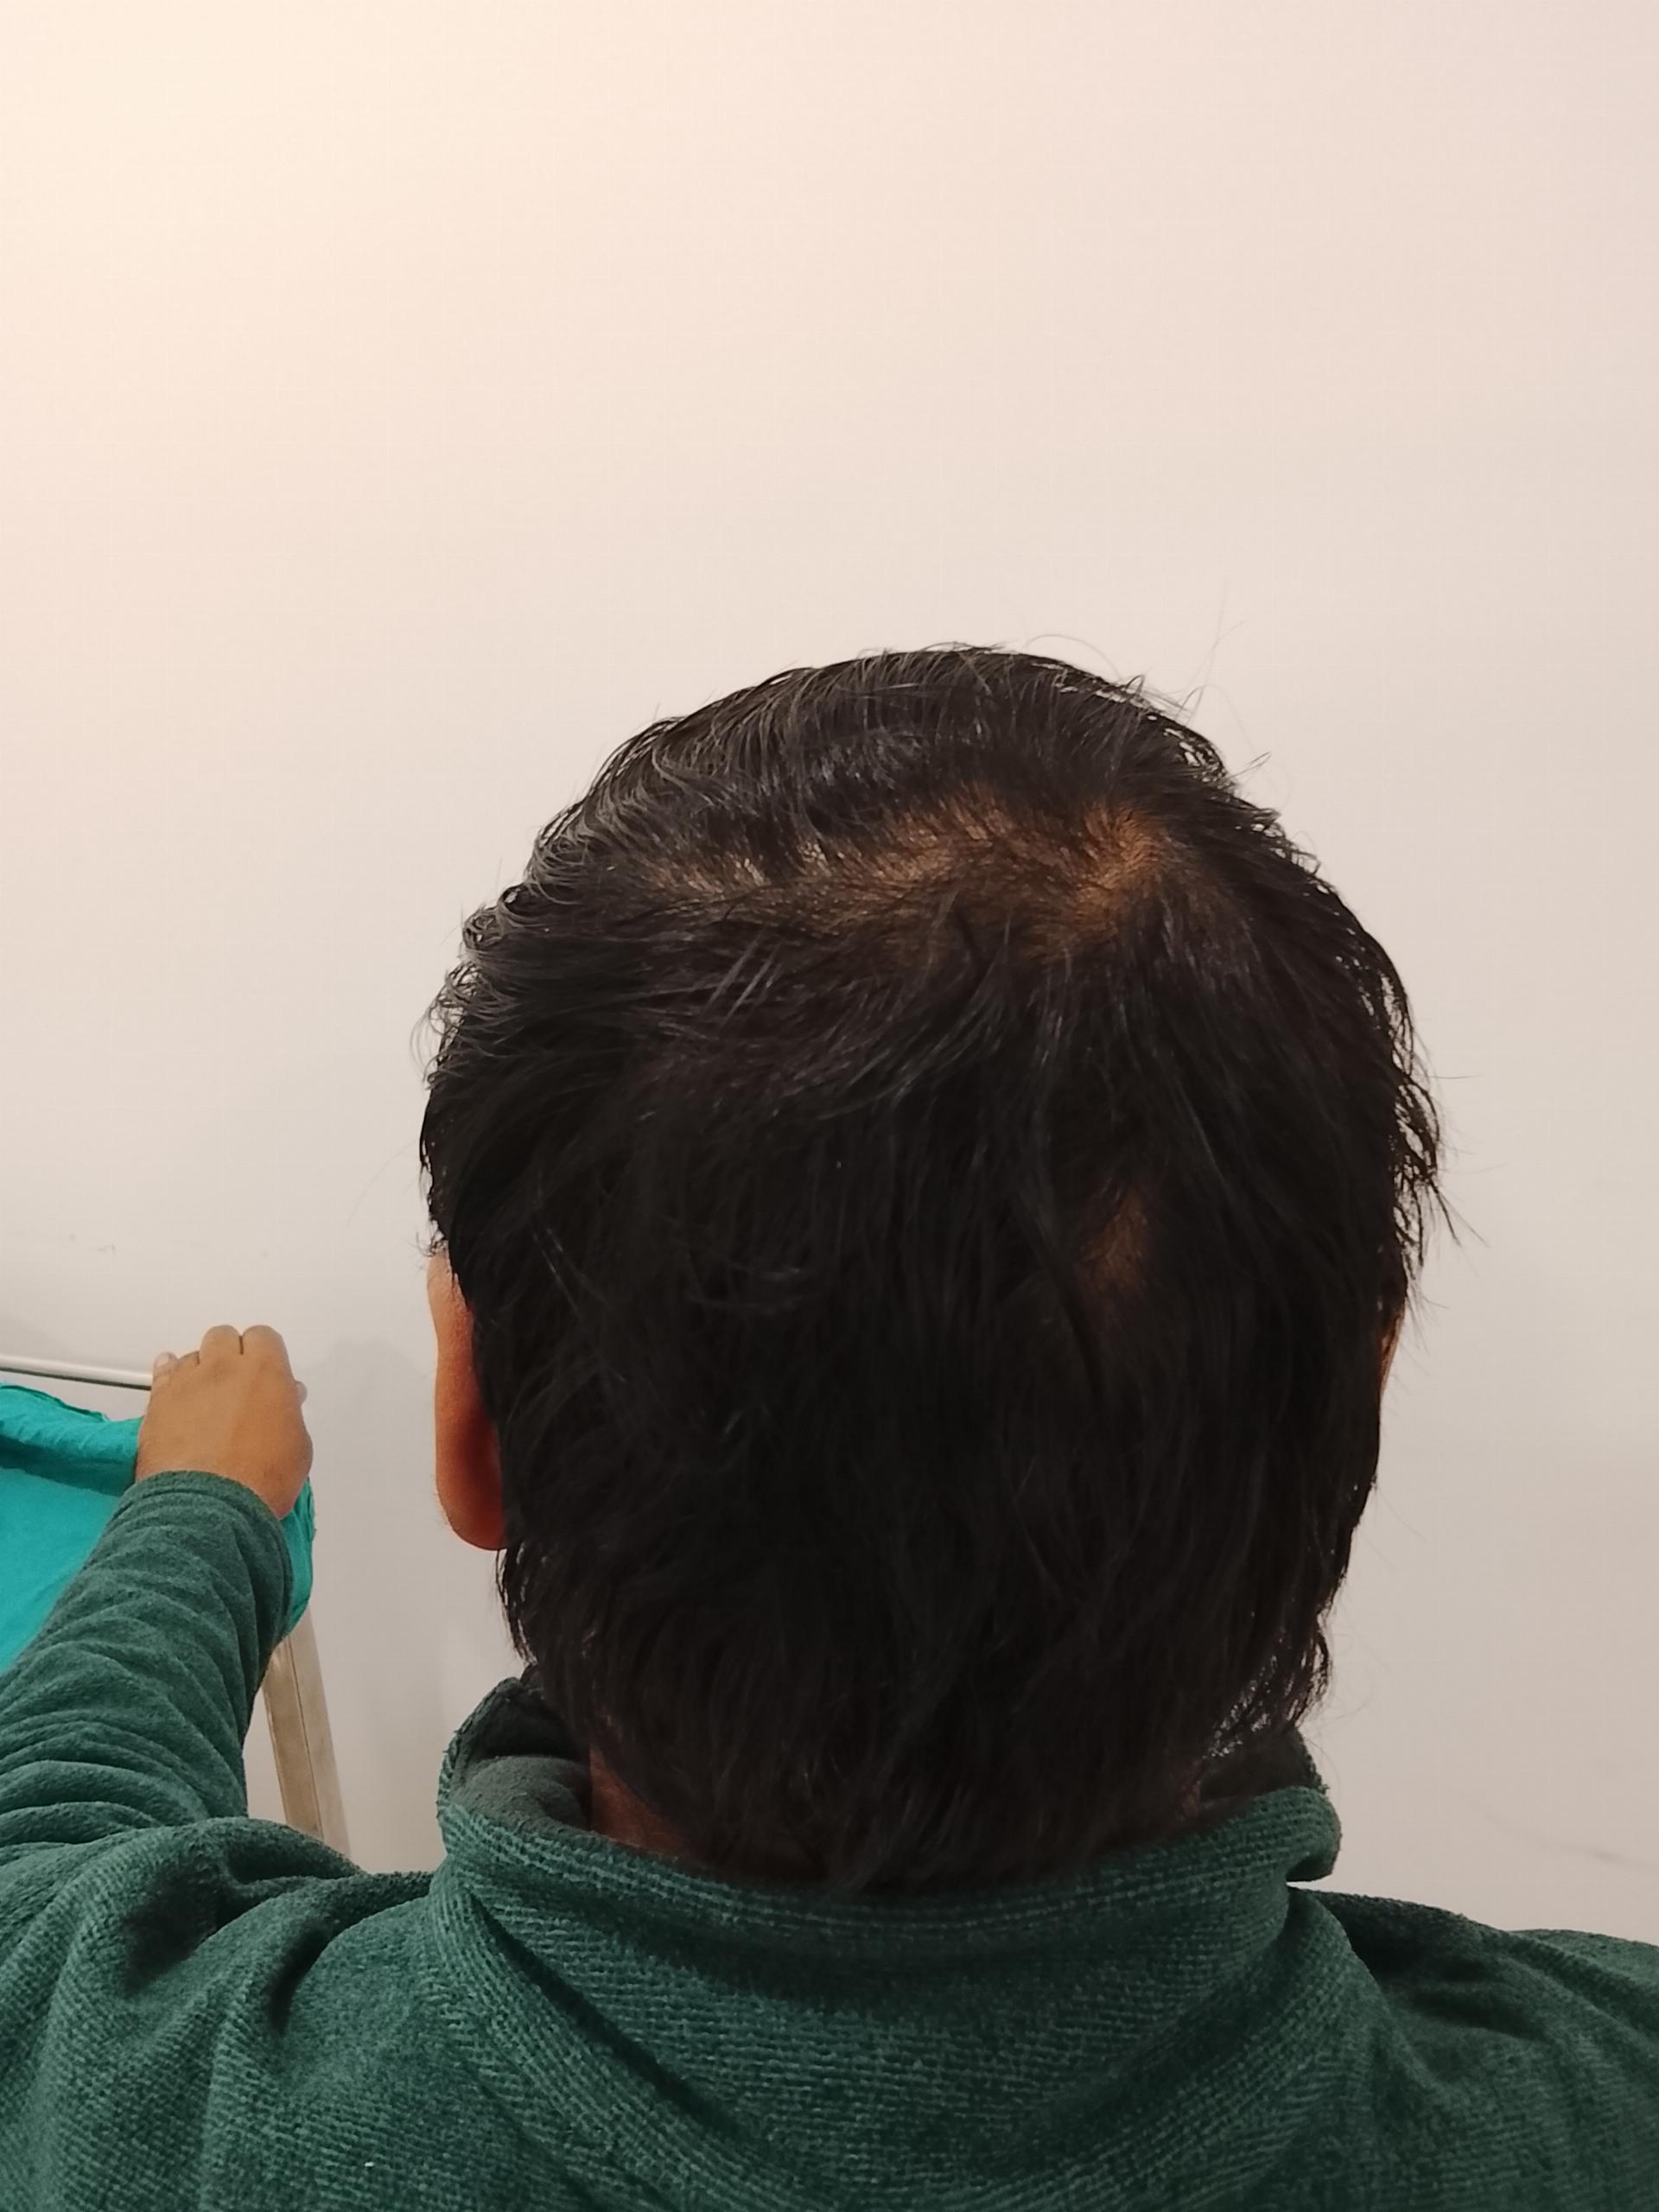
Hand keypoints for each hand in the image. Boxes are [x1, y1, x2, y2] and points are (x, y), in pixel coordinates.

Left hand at [135, 1323, 312, 1519]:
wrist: (209, 1507)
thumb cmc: (257, 1481)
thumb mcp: (297, 1446)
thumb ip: (288, 1412)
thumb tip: (283, 1403)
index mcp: (265, 1371)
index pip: (263, 1337)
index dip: (264, 1354)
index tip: (265, 1369)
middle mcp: (223, 1368)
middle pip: (223, 1337)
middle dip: (230, 1354)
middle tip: (236, 1379)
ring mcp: (187, 1383)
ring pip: (192, 1356)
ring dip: (200, 1369)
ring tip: (205, 1393)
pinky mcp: (157, 1403)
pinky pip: (162, 1373)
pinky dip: (169, 1375)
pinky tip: (173, 1382)